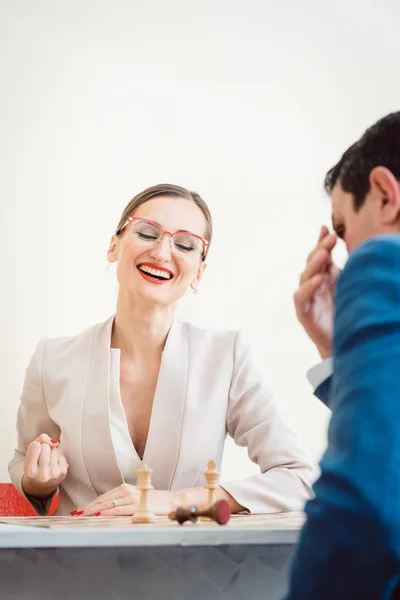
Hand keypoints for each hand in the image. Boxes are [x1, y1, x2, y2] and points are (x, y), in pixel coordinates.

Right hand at [22, 434, 68, 497]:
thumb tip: (55, 443)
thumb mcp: (30, 454)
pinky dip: (58, 456)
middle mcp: (42, 475)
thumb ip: (40, 440)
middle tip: (42, 458)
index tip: (35, 453)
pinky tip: (54, 463)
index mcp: (30, 470)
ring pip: (54, 449)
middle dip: (45, 448)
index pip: (36, 446)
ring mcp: (54, 474)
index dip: (36, 446)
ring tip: (48, 461)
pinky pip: (61, 454)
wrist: (41, 485)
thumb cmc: (35, 465)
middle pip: (46, 447)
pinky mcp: (63, 472)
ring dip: (52, 452)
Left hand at [76, 483, 179, 516]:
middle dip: (88, 507)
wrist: (170, 500)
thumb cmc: (154, 501)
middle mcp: (126, 490)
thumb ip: (123, 502)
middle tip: (75, 513)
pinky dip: (107, 512)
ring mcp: (131, 498)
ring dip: (93, 510)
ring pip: (108, 504)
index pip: (104, 497)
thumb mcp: (136, 498)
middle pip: (103, 500)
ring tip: (82, 515)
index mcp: (125, 488)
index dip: (91, 504)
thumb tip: (107, 511)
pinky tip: (99, 515)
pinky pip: (119, 509)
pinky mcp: (136, 505)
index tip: (80, 510)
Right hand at [294, 226, 339, 358]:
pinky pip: (302, 297)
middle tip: (331, 238)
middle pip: (312, 262)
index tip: (326, 228)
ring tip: (325, 254)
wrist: (340, 341)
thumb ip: (346, 269)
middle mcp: (312, 284)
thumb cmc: (344, 312)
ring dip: (314, 264)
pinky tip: (319, 279)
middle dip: (320, 248)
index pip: (320, 254)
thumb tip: (354, 247)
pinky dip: (309, 287)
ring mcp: (306, 298)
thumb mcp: (347, 286)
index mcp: (323, 276)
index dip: (321, 241)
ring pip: (305, 276)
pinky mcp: (303, 312)